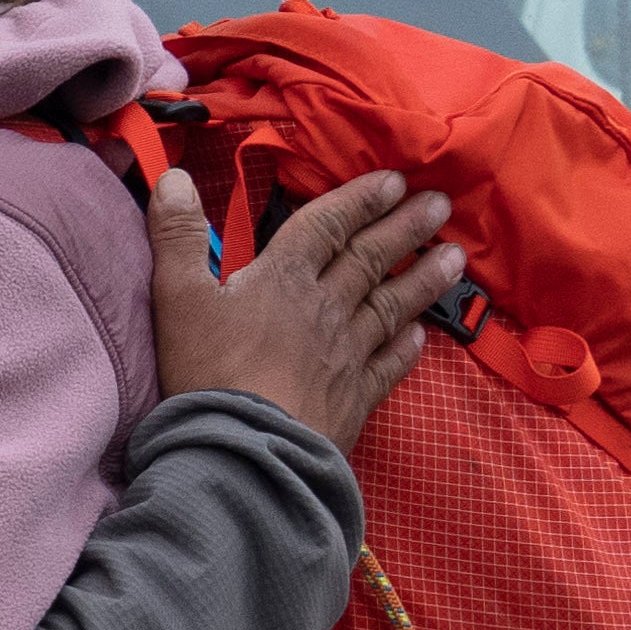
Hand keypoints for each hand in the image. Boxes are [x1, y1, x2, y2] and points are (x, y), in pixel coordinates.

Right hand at [147, 168, 462, 445]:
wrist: (246, 452)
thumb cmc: (208, 372)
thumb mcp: (177, 297)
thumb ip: (177, 236)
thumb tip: (175, 178)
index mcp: (285, 278)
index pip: (328, 226)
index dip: (360, 199)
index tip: (395, 179)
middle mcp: (325, 308)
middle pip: (370, 259)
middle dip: (406, 227)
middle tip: (440, 203)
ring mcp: (346, 354)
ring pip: (391, 305)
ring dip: (423, 278)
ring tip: (455, 256)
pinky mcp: (354, 398)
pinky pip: (389, 365)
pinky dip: (407, 346)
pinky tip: (421, 334)